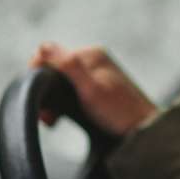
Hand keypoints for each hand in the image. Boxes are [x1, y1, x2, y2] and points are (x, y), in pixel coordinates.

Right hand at [29, 43, 157, 136]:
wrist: (143, 131)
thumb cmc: (119, 113)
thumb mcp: (90, 89)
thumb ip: (68, 66)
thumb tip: (43, 47)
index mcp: (90, 54)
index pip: (49, 53)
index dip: (37, 74)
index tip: (38, 98)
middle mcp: (92, 60)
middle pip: (54, 68)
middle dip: (45, 90)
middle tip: (46, 117)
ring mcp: (95, 73)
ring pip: (61, 80)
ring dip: (53, 99)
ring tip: (52, 121)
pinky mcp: (97, 87)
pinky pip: (71, 89)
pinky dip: (62, 103)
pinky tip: (63, 118)